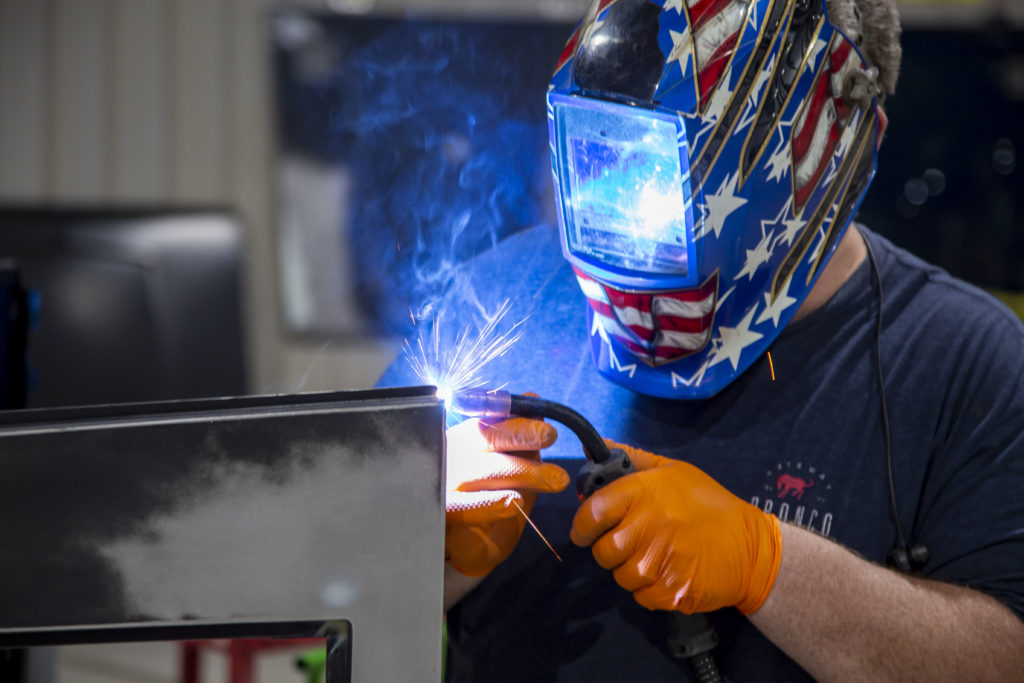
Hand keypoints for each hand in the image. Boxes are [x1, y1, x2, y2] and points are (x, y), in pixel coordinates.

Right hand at [445, 411, 567, 576]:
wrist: (464, 547)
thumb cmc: (490, 498)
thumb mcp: (510, 464)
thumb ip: (519, 435)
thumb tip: (532, 398)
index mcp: (468, 438)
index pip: (491, 420)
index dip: (518, 421)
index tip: (548, 429)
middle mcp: (452, 455)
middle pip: (482, 438)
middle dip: (519, 435)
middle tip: (550, 437)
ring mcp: (443, 483)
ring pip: (479, 470)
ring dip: (521, 471)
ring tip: (555, 479)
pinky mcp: (441, 513)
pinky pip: (463, 506)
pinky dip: (488, 504)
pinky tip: (511, 502)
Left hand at [570, 440, 781, 614]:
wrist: (750, 547)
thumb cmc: (708, 503)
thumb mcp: (672, 470)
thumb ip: (630, 459)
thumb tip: (594, 447)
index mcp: (643, 493)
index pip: (592, 512)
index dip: (583, 524)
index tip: (586, 529)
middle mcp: (647, 527)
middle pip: (602, 550)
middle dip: (609, 549)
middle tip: (629, 542)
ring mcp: (658, 562)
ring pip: (619, 575)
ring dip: (629, 570)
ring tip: (653, 556)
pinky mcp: (669, 591)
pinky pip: (639, 596)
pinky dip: (647, 589)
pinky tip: (666, 572)